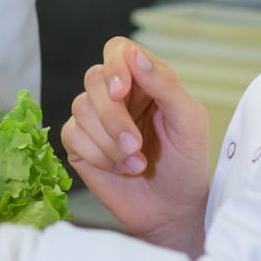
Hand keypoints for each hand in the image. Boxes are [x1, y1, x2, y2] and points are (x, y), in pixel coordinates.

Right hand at [61, 38, 209, 253]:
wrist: (172, 211)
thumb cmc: (186, 163)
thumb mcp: (189, 121)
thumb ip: (165, 84)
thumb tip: (134, 54)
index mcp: (145, 81)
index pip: (117, 50)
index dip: (114, 66)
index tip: (121, 92)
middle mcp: (117, 95)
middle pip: (94, 78)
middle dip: (113, 115)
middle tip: (135, 145)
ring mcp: (95, 119)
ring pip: (81, 108)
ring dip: (109, 141)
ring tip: (136, 163)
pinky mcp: (80, 145)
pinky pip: (72, 135)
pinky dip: (98, 155)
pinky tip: (120, 169)